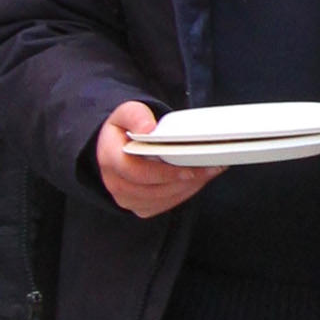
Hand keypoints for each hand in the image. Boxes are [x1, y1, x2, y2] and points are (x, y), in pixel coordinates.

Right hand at [96, 98, 216, 215]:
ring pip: (162, 200)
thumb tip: (148, 128)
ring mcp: (127, 198)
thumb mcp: (127, 113)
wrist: (118, 146)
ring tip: (209, 172)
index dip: (164, 173)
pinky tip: (198, 180)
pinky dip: (184, 194)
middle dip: (184, 181)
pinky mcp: (139, 206)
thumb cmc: (125, 129)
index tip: (188, 169)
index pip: (136, 172)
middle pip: (153, 190)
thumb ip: (136, 116)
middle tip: (209, 169)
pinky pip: (165, 206)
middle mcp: (115, 183)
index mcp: (109, 158)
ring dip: (188, 188)